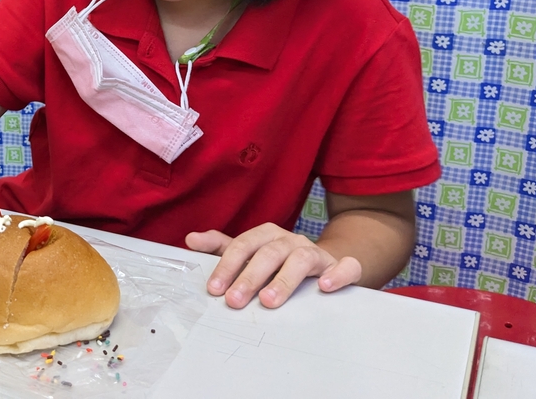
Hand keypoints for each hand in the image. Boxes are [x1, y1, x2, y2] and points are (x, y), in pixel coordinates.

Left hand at [185, 223, 361, 308]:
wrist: (324, 264)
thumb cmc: (280, 261)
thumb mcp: (250, 253)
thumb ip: (222, 247)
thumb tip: (191, 239)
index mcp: (266, 235)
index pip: (243, 246)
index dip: (227, 266)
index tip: (215, 289)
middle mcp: (290, 240)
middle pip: (268, 253)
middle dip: (249, 277)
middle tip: (234, 300)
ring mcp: (316, 253)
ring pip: (301, 258)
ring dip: (284, 279)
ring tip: (269, 300)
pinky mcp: (340, 266)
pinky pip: (345, 266)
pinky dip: (338, 274)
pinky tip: (326, 288)